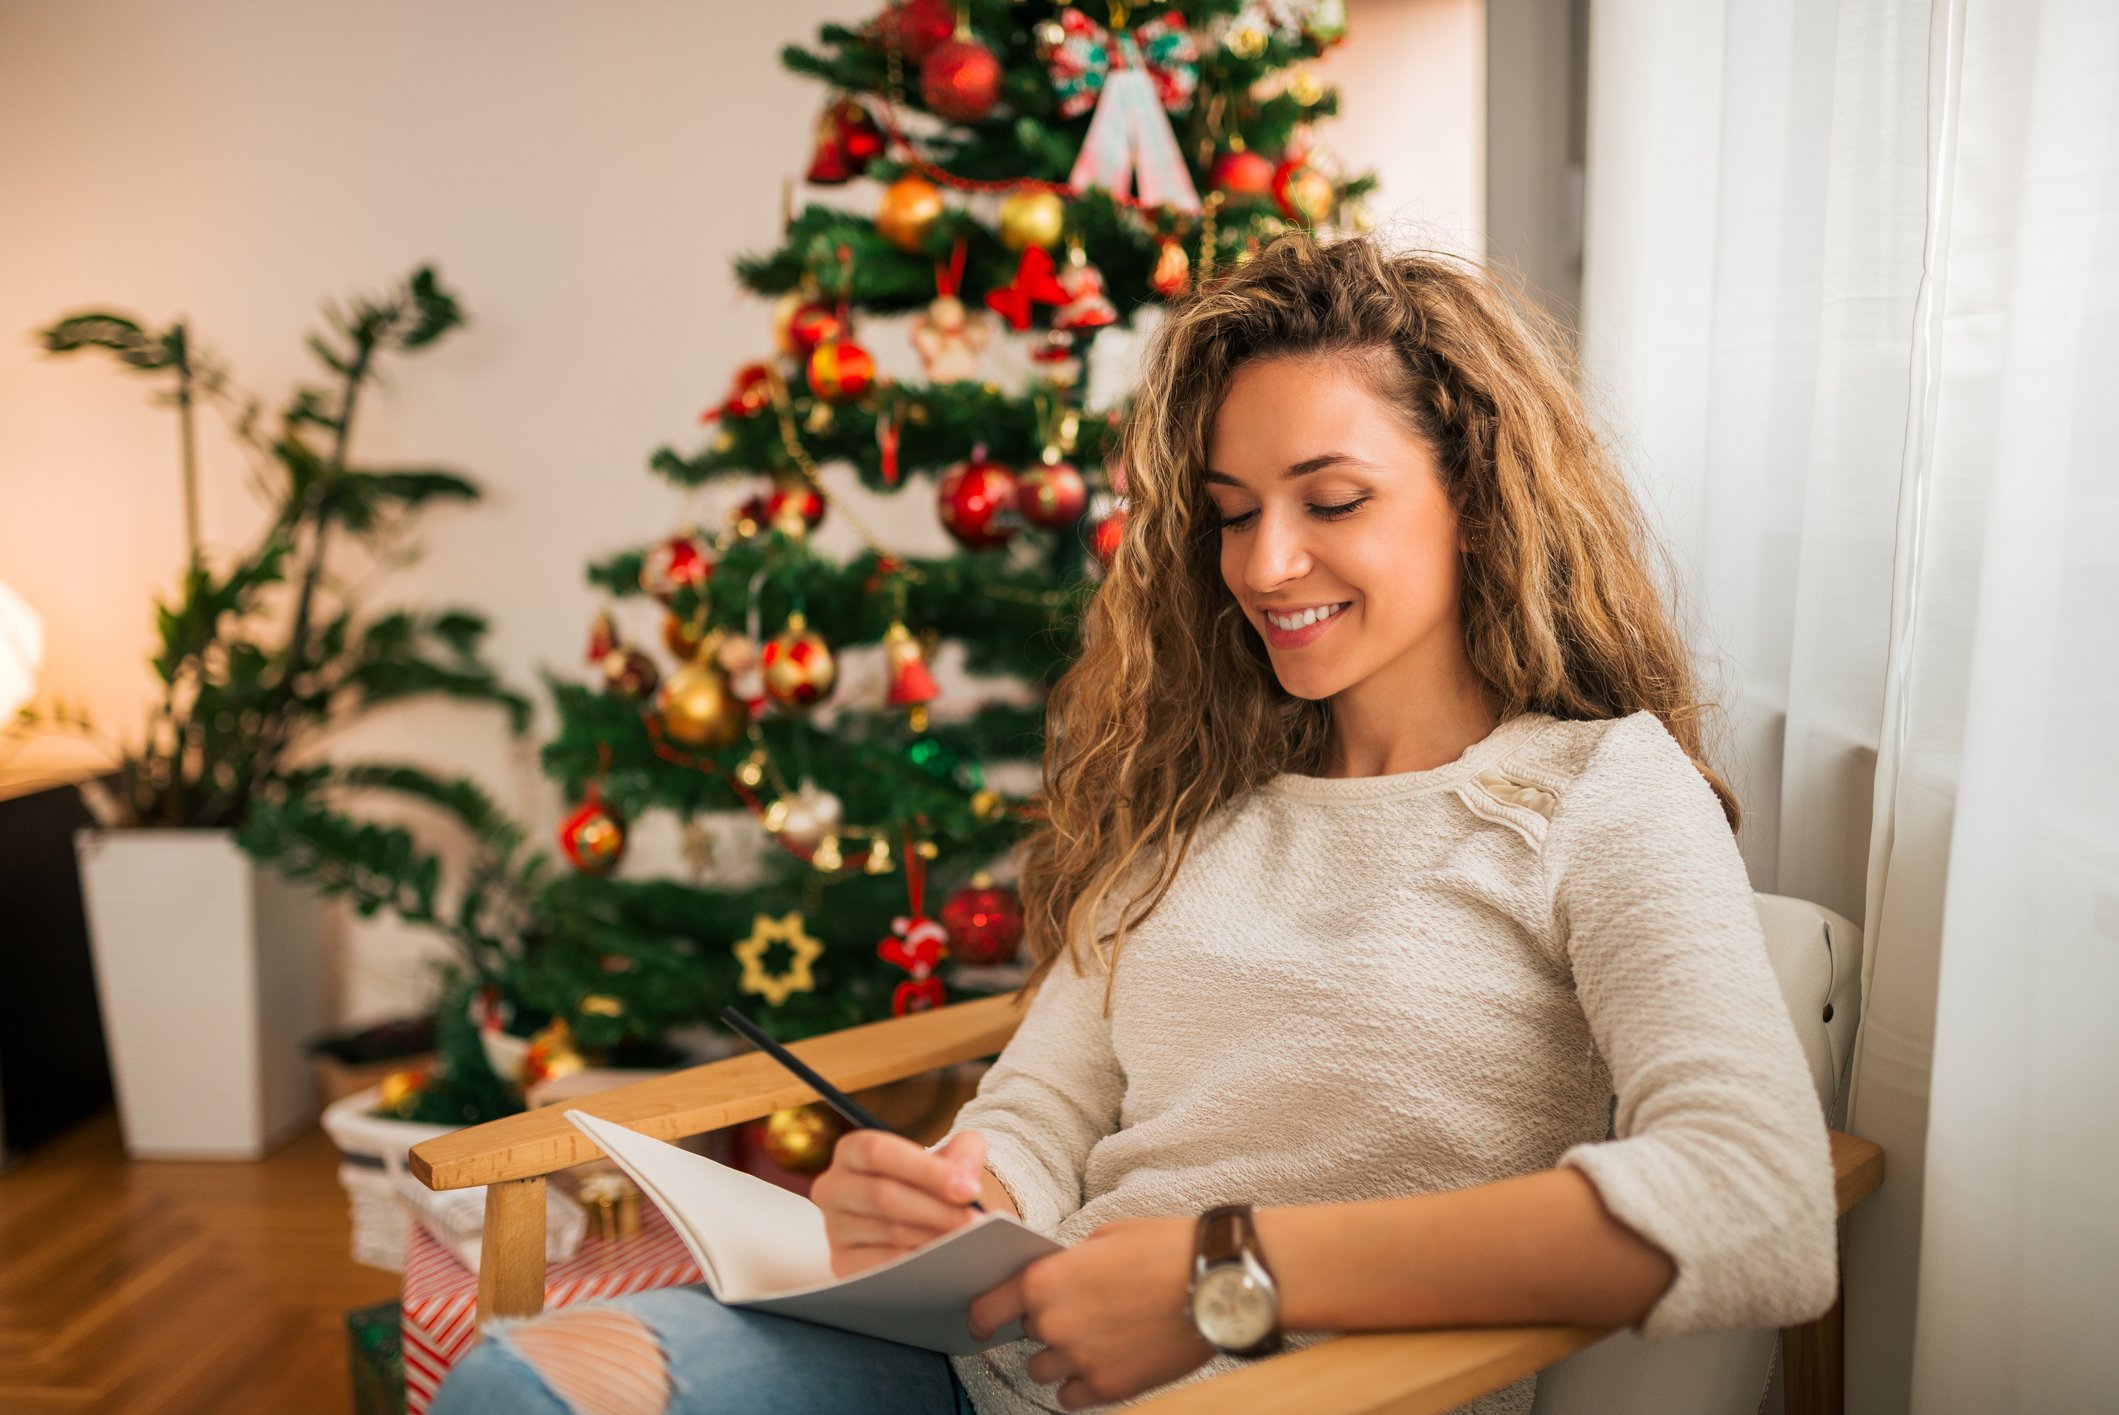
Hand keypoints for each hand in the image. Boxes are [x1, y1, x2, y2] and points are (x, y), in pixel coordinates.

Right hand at [812, 1128, 986, 1278]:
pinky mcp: (842, 1263)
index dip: (926, 1170)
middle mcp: (833, 1187)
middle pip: (883, 1196)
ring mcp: (834, 1228)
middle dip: (936, 1210)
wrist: (920, 1219)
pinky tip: (944, 1262)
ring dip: (932, 1239)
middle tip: (975, 1223)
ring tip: (969, 1243)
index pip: (878, 1153)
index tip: (968, 1190)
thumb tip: (964, 1177)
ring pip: (887, 1233)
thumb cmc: (932, 1182)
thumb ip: (964, 1153)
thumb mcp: (949, 1156)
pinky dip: (916, 1264)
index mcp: (852, 1151)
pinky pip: (882, 1265)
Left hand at [967, 1216, 1214, 1410]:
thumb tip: (1058, 1279)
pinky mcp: (1109, 1388)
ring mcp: (1080, 1359)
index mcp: (1046, 1280)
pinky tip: (1104, 1364)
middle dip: (1045, 1324)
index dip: (982, 1315)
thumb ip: (1070, 1263)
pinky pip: (1070, 1397)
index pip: (988, 1307)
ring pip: (1043, 1370)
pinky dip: (1081, 1385)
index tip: (981, 1323)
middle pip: (1026, 1335)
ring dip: (1060, 1357)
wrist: (1214, 1281)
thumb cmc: (1164, 1249)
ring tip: (1095, 1339)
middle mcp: (1054, 1323)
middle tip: (1081, 1311)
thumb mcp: (1106, 1237)